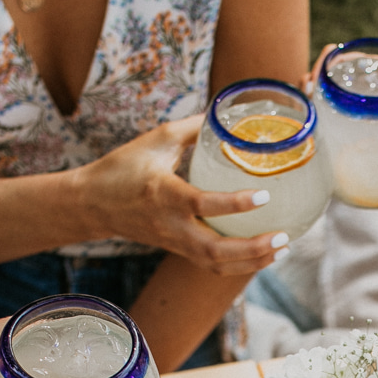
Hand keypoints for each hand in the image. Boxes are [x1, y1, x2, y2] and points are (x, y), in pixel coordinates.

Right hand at [73, 116, 287, 274]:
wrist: (93, 203)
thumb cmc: (124, 167)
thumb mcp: (156, 139)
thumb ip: (194, 128)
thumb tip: (228, 113)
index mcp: (162, 193)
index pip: (202, 204)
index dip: (234, 204)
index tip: (264, 195)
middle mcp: (170, 224)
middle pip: (214, 250)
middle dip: (253, 249)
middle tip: (284, 236)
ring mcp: (174, 242)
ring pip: (216, 263)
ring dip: (252, 261)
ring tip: (282, 247)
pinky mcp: (177, 250)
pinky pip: (212, 265)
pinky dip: (240, 264)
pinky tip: (263, 254)